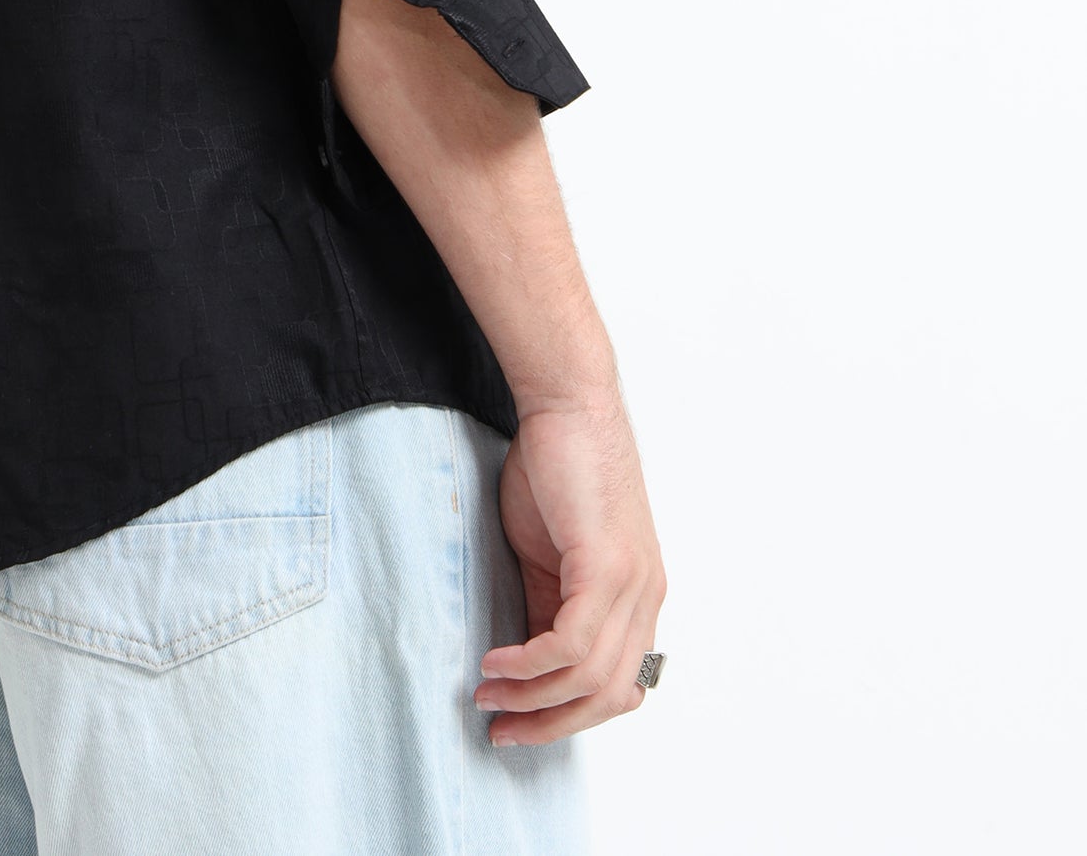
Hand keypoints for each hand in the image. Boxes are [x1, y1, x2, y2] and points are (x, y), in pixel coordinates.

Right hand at [474, 396, 666, 745]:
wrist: (568, 402)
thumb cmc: (555, 466)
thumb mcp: (551, 552)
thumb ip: (548, 603)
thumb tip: (526, 660)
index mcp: (639, 597)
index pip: (619, 686)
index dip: (570, 716)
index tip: (519, 724)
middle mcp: (646, 597)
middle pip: (609, 697)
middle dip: (551, 724)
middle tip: (501, 731)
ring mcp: (632, 583)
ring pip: (590, 677)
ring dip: (532, 698)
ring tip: (487, 696)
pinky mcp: (606, 565)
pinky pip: (571, 642)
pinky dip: (531, 664)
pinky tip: (496, 664)